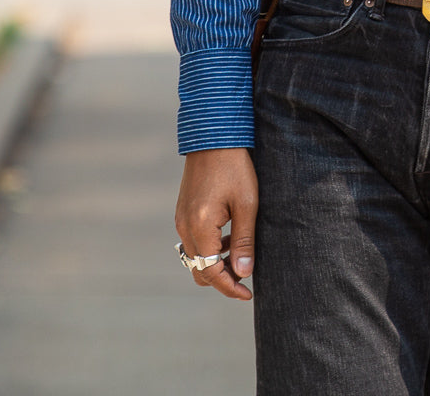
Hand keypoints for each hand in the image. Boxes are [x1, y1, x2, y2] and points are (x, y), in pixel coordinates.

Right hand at [174, 147, 258, 300]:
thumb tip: (243, 273)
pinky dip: (209, 249)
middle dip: (221, 280)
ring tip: (241, 258)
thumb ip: (244, 240)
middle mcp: (185, 226)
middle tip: (246, 279)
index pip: (211, 272)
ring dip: (215, 264)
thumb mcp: (247, 204)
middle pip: (199, 270)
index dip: (230, 287)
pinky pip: (194, 242)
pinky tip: (229, 239)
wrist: (214, 136)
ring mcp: (181, 219)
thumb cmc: (235, 167)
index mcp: (200, 227)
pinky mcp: (183, 211)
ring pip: (196, 258)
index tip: (248, 293)